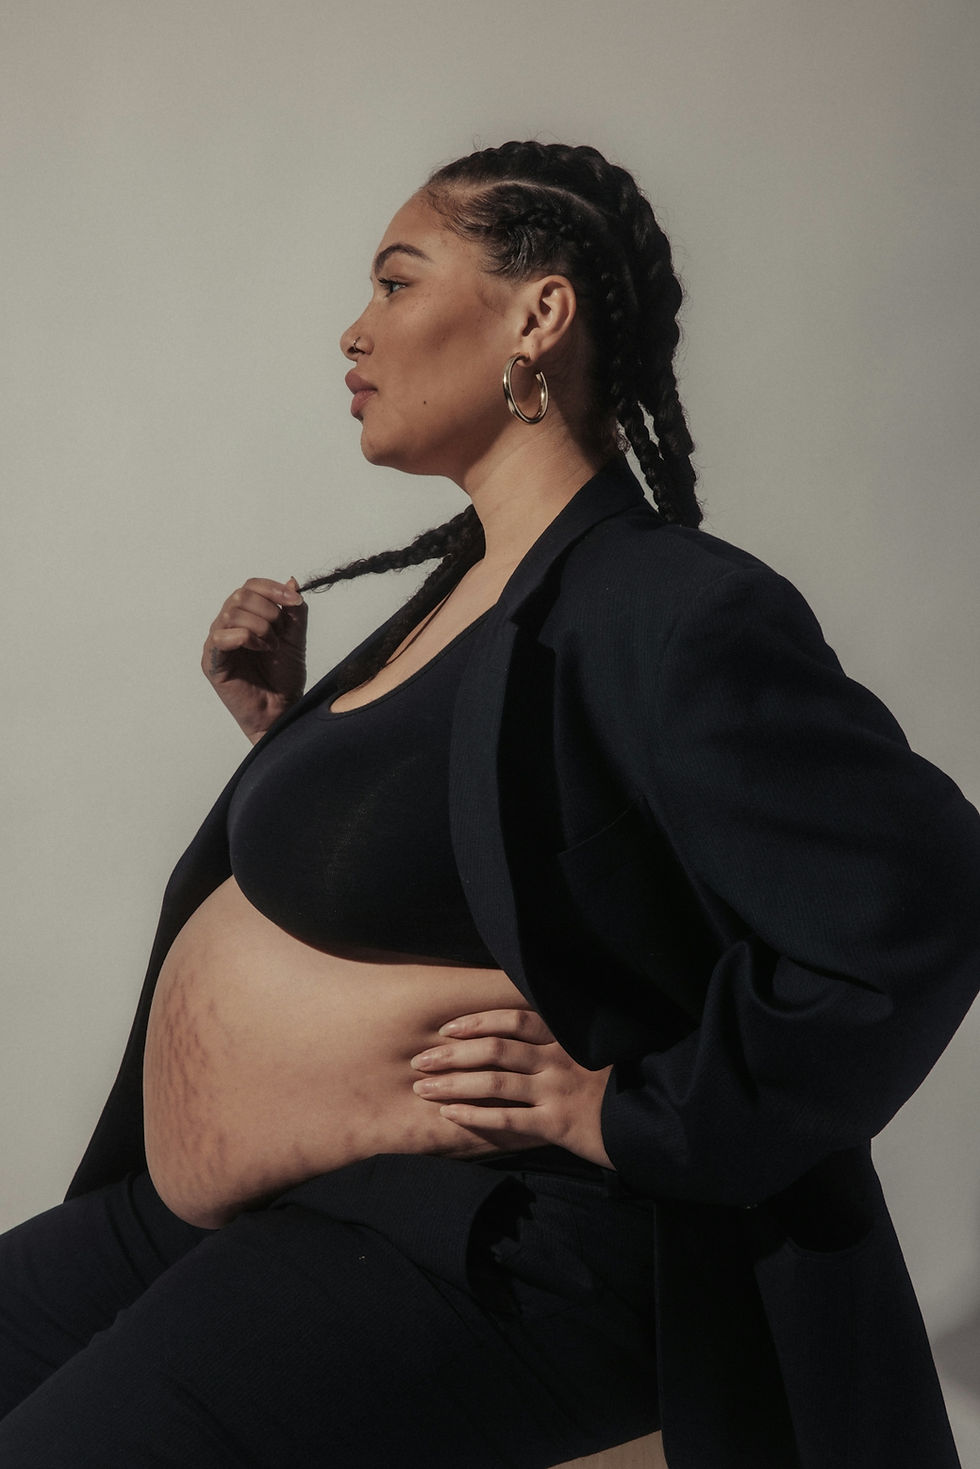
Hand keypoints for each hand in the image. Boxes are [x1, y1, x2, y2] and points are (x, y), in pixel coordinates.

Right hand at [202, 577, 307, 741]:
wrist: (282, 709)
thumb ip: (294, 610)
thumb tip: (291, 581)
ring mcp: (217, 644)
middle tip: (280, 633)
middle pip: (240, 596)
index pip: (250, 586)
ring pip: (231, 614)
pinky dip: (245, 637)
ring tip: (271, 647)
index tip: (294, 601)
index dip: (272, 589)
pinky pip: (220, 638)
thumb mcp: (295, 637)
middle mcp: (227, 626)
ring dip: (260, 627)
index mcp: (245, 616)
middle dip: (268, 610)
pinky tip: (260, 649)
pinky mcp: (212, 663)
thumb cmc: (284, 677)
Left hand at [410, 1009, 613, 1168]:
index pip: (514, 1019)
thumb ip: (565, 1042)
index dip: (477, 1020)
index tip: (448, 1028)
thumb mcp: (599, 1051)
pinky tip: (449, 1115)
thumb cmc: (625, 1083)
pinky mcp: (557, 1125)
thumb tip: (525, 1033)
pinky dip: (474, 1115)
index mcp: (566, 1038)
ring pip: (494, 1083)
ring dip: (453, 1083)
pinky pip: (506, 1120)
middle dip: (452, 1053)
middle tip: (420, 1059)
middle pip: (495, 1049)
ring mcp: (556, 1092)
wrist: (656, 1119)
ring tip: (423, 1088)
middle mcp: (558, 1060)